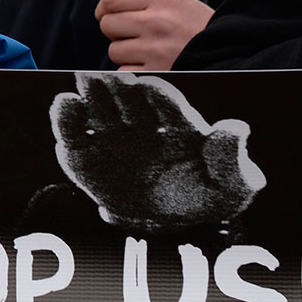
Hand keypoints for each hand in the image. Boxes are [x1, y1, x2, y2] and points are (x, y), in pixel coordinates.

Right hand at [50, 70, 264, 230]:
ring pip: (99, 111)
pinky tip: (65, 104)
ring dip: (92, 95)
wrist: (169, 226)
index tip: (148, 88)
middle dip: (120, 88)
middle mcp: (142, 127)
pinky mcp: (87, 158)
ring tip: (85, 82)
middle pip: (128, 101)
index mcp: (177, 128)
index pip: (166, 106)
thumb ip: (230, 160)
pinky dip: (66, 120)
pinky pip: (74, 136)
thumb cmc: (203, 199)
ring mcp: (113, 141)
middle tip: (110, 76)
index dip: (157, 97)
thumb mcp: (231, 186)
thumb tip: (236, 129)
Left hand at [97, 0, 212, 70]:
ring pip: (114, 51)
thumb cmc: (196, 27)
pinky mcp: (158, 73)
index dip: (103, 9)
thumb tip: (104, 11)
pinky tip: (150, 65)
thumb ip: (143, 3)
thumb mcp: (177, 3)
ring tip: (147, 50)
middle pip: (107, 25)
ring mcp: (157, 49)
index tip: (106, 15)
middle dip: (115, 31)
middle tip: (132, 35)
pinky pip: (123, 71)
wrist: (230, 51)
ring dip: (124, 53)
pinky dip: (132, 70)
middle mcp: (158, 21)